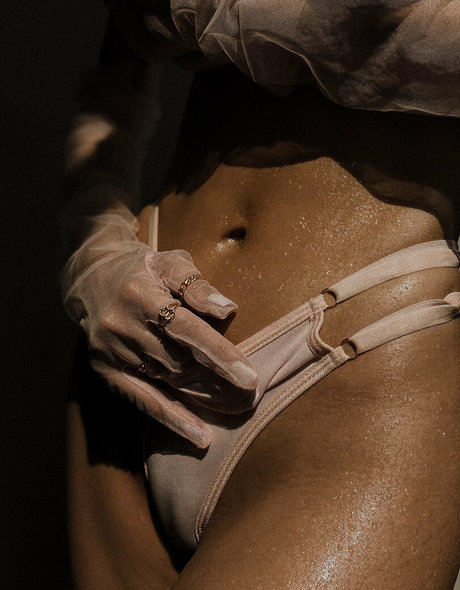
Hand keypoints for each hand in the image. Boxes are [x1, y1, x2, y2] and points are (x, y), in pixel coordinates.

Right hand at [62, 204, 258, 447]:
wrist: (90, 277)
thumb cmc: (143, 269)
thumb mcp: (171, 262)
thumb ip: (198, 286)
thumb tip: (228, 310)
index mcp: (140, 294)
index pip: (186, 329)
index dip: (219, 354)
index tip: (249, 378)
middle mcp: (121, 324)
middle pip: (178, 360)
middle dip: (217, 381)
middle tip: (251, 399)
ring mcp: (109, 350)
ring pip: (165, 380)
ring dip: (201, 397)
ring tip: (235, 410)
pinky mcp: (103, 368)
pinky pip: (140, 399)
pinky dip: (170, 417)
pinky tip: (197, 434)